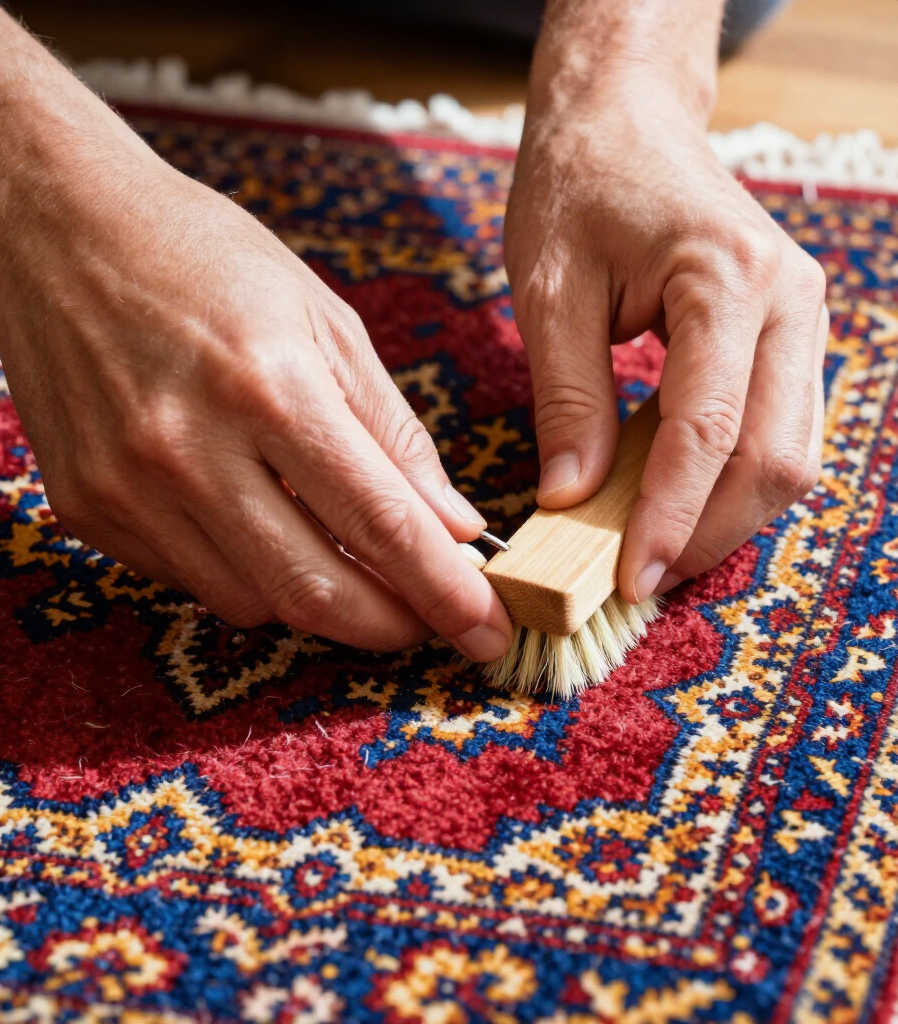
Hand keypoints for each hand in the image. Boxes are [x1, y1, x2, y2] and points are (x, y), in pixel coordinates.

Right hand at [0, 150, 514, 657]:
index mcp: (268, 386)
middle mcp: (189, 449)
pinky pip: (192, 580)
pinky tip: (268, 532)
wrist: (58, 232)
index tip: (488, 629)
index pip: (380, 521)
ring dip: (321, 600)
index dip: (444, 590)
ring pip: (253, 601)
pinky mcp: (87, 510)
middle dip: (390, 626)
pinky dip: (249, 574)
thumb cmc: (208, 261)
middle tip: (434, 626)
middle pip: (313, 589)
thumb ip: (393, 432)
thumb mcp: (325, 320)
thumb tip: (449, 525)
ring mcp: (127, 488)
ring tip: (354, 564)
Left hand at [505, 25, 826, 603]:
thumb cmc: (578, 191)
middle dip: (707, 532)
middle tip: (638, 579)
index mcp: (730, 281)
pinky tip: (673, 502)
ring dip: (726, 516)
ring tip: (651, 551)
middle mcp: (791, 302)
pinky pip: (777, 431)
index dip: (668, 516)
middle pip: (774, 458)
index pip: (709, 431)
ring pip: (790, 455)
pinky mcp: (787, 338)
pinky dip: (731, 481)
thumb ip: (567, 399)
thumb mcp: (549, 293)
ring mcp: (802, 320)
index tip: (627, 578)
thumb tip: (572, 500)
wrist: (624, 125)